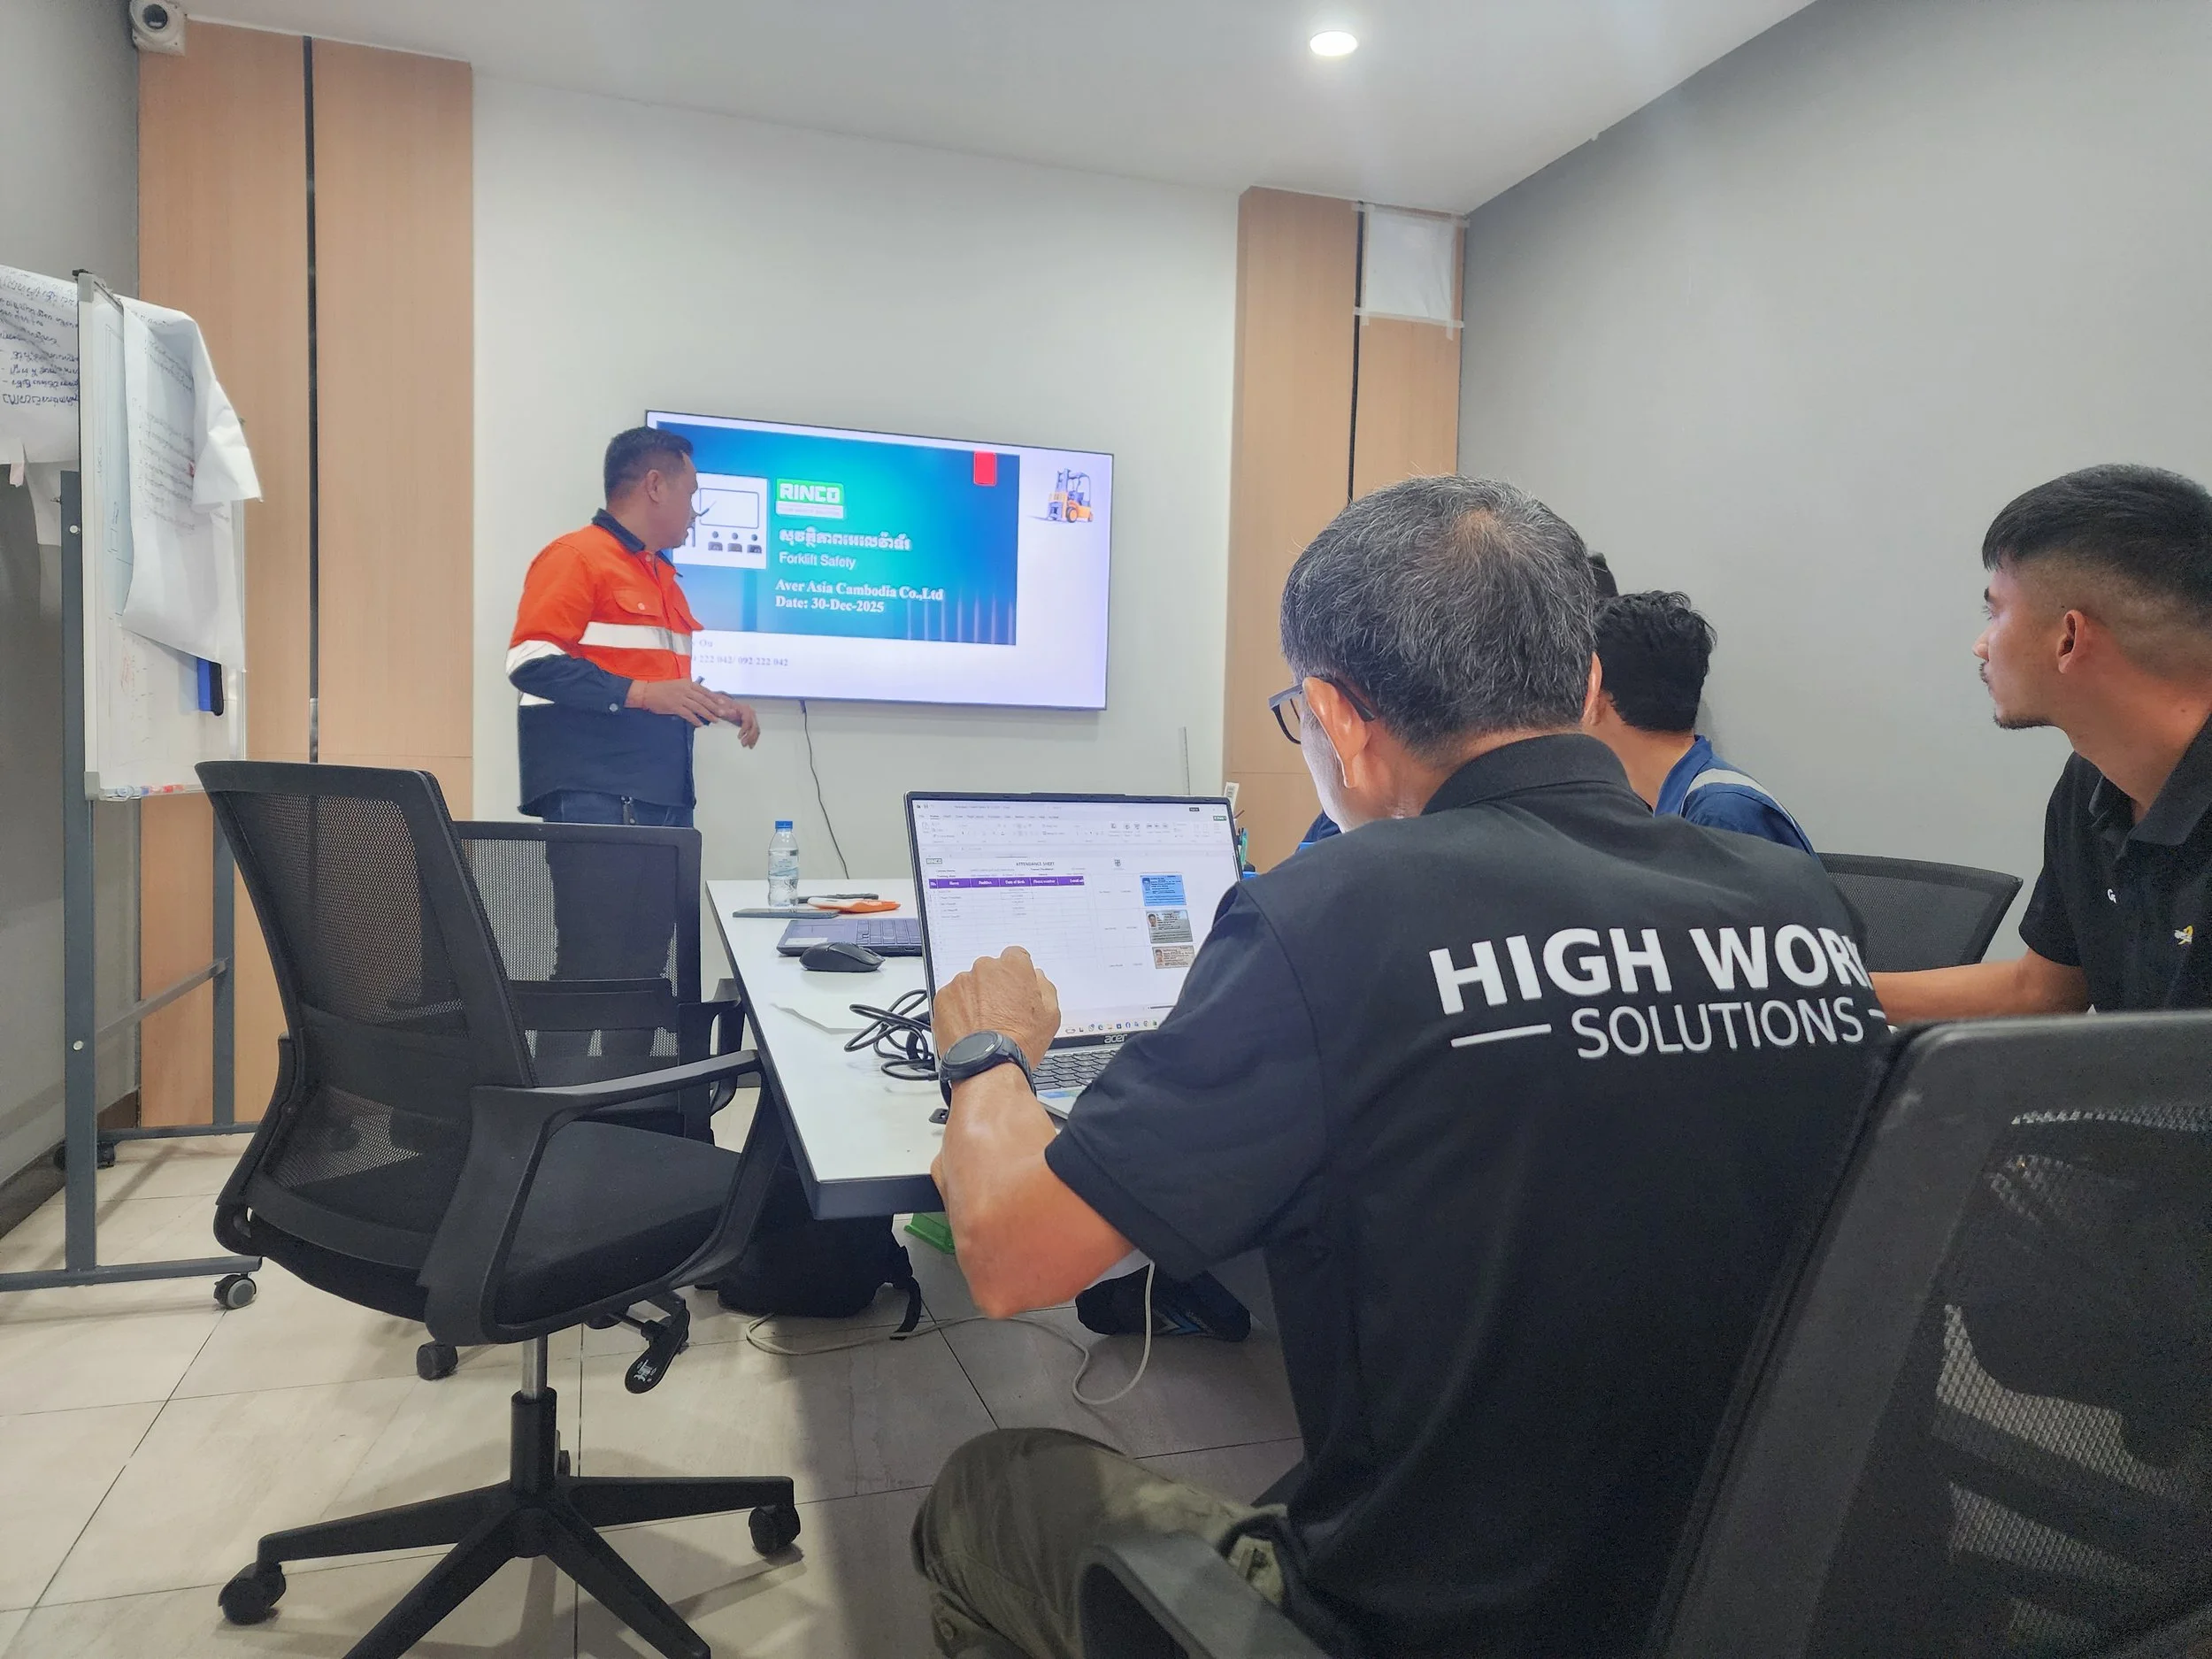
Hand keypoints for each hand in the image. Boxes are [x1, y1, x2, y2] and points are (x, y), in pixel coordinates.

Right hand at [627, 676, 723, 726]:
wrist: (647, 692)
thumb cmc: (662, 689)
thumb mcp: (678, 685)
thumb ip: (689, 690)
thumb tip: (701, 698)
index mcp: (687, 683)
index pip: (704, 690)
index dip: (714, 697)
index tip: (723, 702)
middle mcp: (685, 690)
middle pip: (703, 699)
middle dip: (714, 707)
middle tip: (723, 713)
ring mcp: (680, 698)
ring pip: (698, 707)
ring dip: (707, 714)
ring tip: (715, 720)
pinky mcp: (675, 707)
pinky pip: (688, 714)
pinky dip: (695, 720)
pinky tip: (700, 724)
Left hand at [715, 697, 760, 746]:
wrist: (727, 704)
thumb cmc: (725, 707)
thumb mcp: (724, 708)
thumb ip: (725, 712)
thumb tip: (722, 713)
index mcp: (745, 709)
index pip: (748, 721)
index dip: (744, 730)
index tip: (739, 737)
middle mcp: (751, 713)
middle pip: (754, 726)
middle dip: (749, 736)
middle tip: (743, 744)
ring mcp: (753, 717)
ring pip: (756, 729)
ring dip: (752, 738)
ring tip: (747, 746)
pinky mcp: (752, 721)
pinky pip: (756, 730)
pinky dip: (754, 738)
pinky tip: (751, 745)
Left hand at [932, 947, 1061, 1068]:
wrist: (989, 1066)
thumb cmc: (1020, 1042)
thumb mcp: (1050, 1015)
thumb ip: (1044, 987)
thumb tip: (1036, 978)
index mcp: (1013, 967)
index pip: (1015, 956)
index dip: (1016, 974)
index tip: (1013, 988)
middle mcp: (985, 968)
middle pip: (990, 971)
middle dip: (994, 987)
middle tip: (998, 1012)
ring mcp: (961, 982)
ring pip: (969, 985)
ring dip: (974, 999)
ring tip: (982, 1024)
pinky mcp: (943, 997)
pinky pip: (952, 999)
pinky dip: (958, 1010)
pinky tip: (968, 1028)